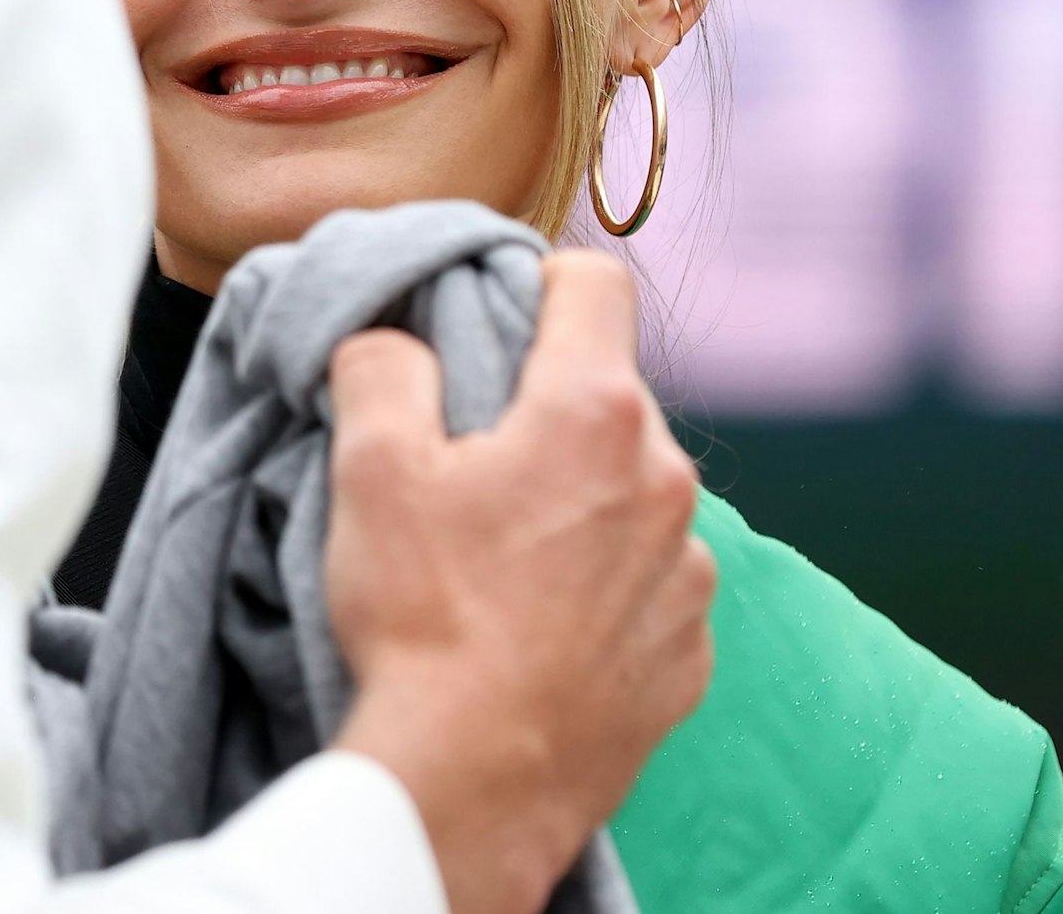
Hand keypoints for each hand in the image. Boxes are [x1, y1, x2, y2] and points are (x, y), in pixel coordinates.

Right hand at [326, 251, 714, 913]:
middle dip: (545, 410)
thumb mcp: (371, 468)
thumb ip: (382, 366)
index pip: (596, 281)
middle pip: (609, 395)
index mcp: (594, 412)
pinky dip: (603, 587)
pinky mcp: (691, 650)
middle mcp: (666, 479)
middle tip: (469, 467)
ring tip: (501, 563)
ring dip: (579, 503)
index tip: (495, 319)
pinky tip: (537, 627)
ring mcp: (689, 571)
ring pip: (632, 492)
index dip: (538, 280)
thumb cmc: (423, 618)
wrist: (475, 782)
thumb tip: (394, 339)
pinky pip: (650, 583)